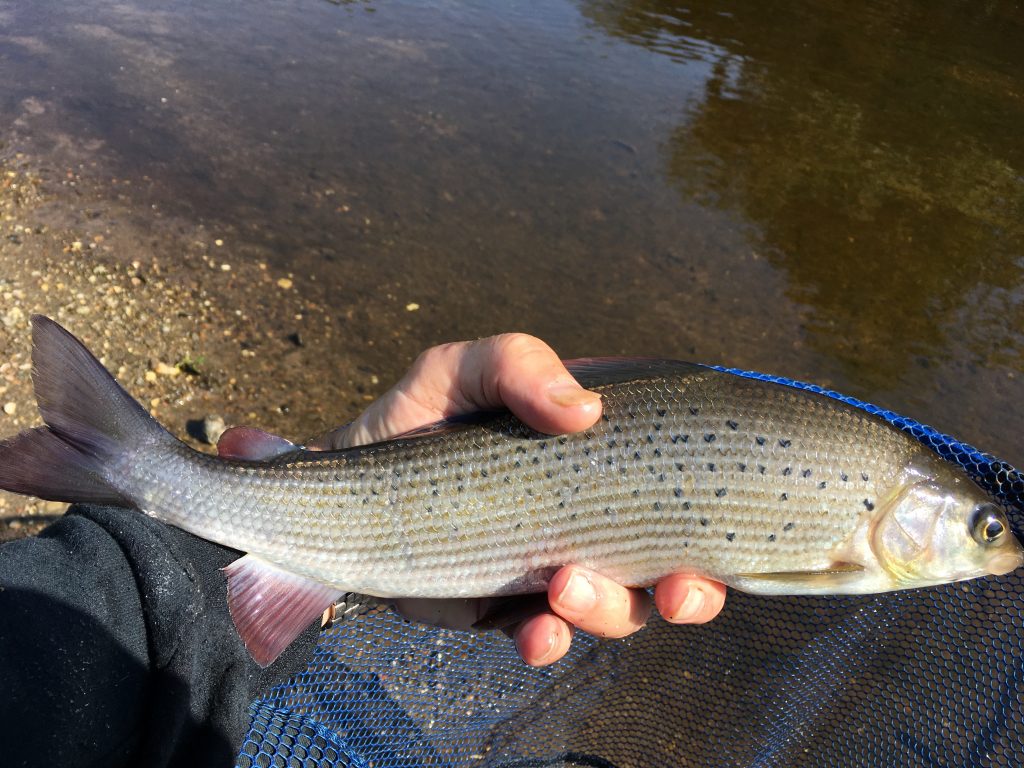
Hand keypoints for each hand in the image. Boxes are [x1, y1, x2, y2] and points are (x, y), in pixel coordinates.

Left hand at [309, 333, 726, 665]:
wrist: (341, 492)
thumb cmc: (411, 417)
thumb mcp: (456, 370)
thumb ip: (515, 364)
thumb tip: (585, 410)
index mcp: (595, 454)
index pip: (676, 477)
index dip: (713, 504)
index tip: (721, 520)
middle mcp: (586, 512)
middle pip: (670, 560)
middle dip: (691, 588)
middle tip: (678, 588)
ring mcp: (553, 563)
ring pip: (619, 606)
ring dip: (612, 608)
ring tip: (567, 586)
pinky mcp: (510, 609)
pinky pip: (550, 636)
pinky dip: (551, 642)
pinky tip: (538, 635)